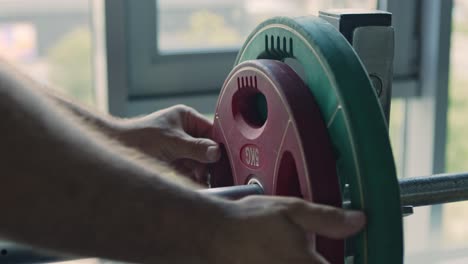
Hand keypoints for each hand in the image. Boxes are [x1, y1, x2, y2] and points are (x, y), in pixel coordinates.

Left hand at [115, 105, 220, 181]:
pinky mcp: (173, 162)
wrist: (115, 149)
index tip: (223, 160)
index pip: (210, 131)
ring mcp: (179, 147)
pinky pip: (190, 170)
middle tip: (213, 175)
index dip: (217, 145)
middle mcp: (184, 131)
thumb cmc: (139, 138)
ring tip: (204, 182)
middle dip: (209, 162)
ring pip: (199, 161)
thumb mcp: (171, 141)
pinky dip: (194, 178)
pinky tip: (198, 185)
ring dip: (202, 172)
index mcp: (186, 118)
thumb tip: (217, 153)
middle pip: (206, 148)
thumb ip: (195, 148)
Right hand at [212, 196, 365, 263]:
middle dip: (325, 259)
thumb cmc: (249, 221)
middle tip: (318, 251)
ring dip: (310, 260)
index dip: (354, 261)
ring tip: (302, 252)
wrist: (212, 233)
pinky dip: (292, 262)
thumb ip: (327, 219)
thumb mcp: (291, 210)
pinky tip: (283, 254)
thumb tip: (359, 221)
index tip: (361, 255)